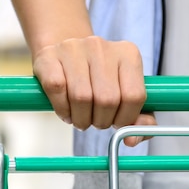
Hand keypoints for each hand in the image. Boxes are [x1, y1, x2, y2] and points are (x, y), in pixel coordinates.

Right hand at [33, 36, 155, 146]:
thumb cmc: (95, 78)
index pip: (134, 96)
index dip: (125, 118)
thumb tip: (132, 140)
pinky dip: (61, 109)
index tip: (116, 122)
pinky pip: (57, 89)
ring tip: (79, 119)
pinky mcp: (49, 57)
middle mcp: (101, 47)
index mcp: (127, 54)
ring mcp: (74, 49)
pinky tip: (65, 111)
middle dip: (100, 121)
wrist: (63, 52)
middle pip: (107, 99)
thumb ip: (139, 118)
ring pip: (81, 97)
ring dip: (80, 119)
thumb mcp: (122, 92)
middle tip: (94, 122)